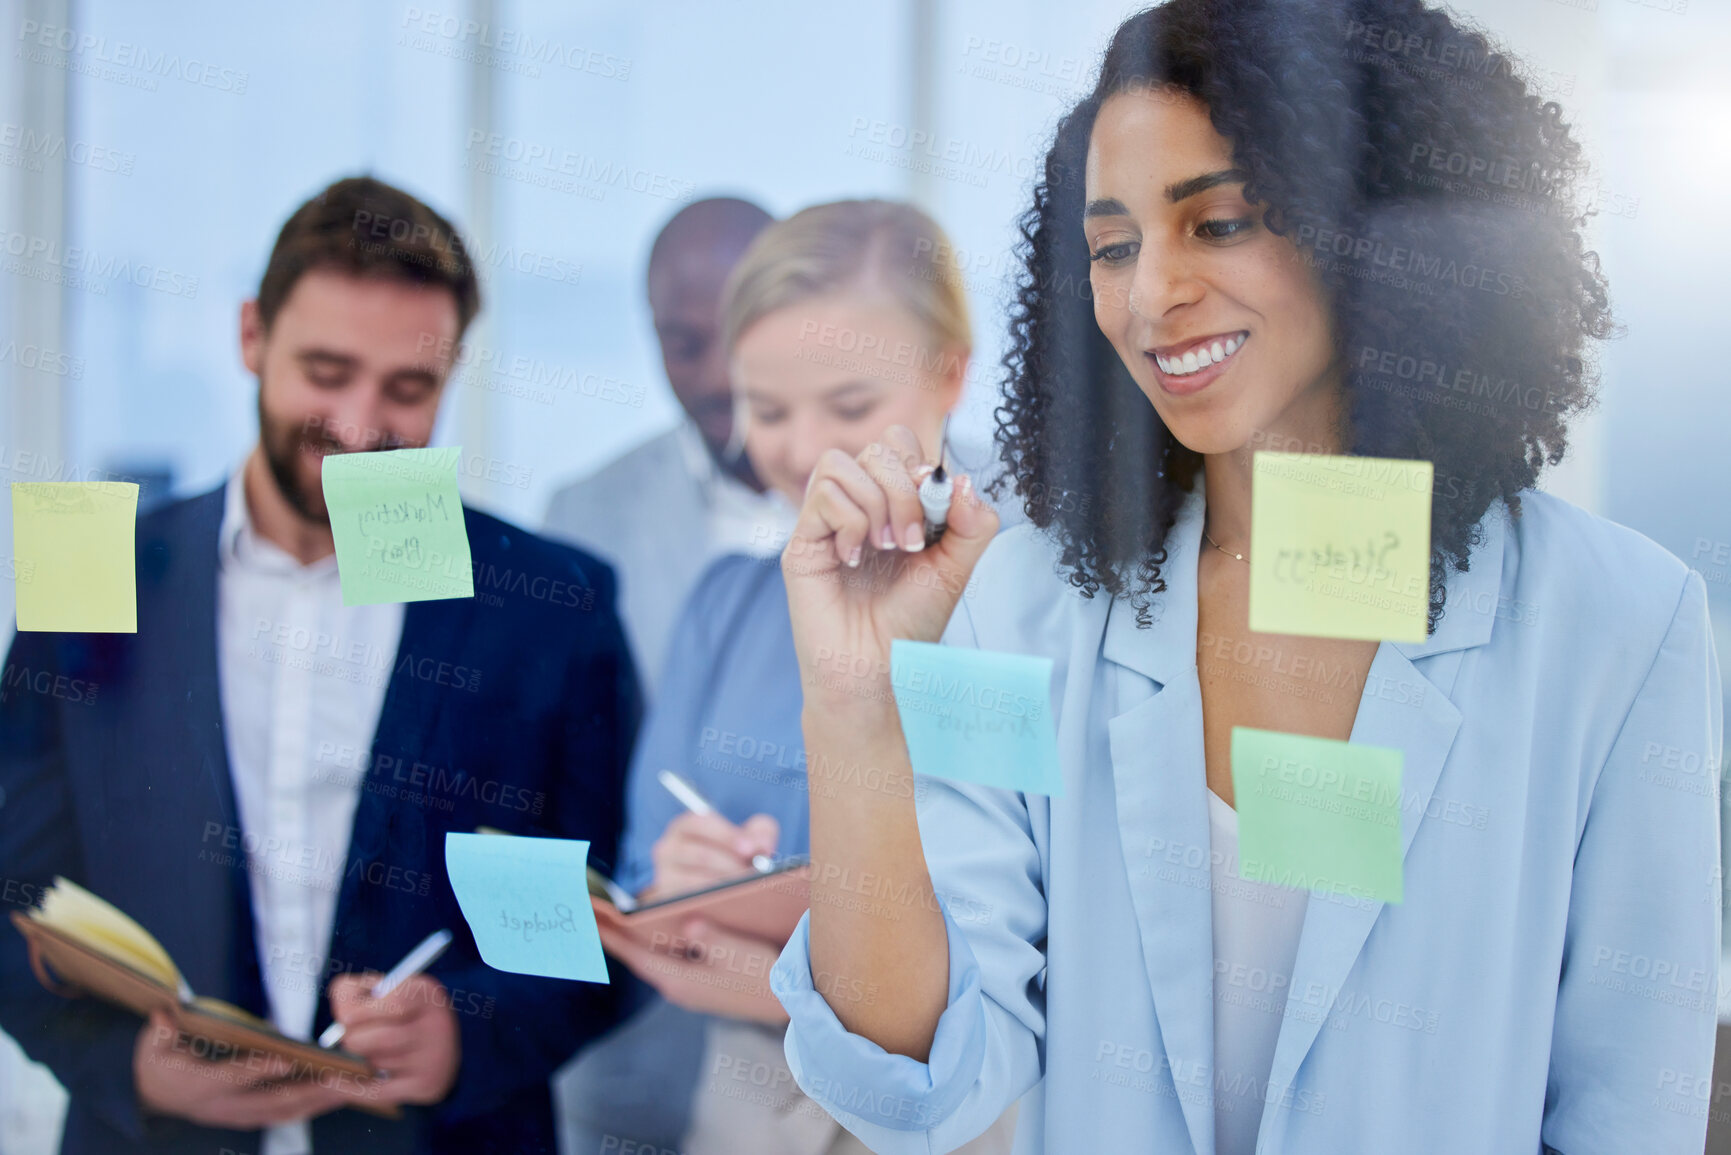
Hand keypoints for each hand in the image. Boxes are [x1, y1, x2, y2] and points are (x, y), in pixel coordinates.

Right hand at [133, 1011, 360, 1128]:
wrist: (153, 1095)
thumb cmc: (159, 1060)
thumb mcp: (152, 1045)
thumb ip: (161, 1033)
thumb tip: (165, 1015)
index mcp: (197, 1086)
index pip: (231, 1078)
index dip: (257, 1070)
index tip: (285, 1059)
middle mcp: (223, 1106)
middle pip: (271, 1101)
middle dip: (309, 1090)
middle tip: (340, 1075)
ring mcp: (239, 1115)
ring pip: (286, 1111)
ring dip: (321, 1099)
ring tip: (353, 1083)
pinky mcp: (253, 1116)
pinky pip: (290, 1113)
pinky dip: (317, 1104)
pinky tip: (343, 1091)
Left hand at [326, 973, 459, 1106]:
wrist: (439, 1045)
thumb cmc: (401, 1011)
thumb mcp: (384, 989)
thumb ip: (352, 991)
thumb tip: (341, 1015)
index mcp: (427, 996)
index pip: (395, 1003)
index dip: (364, 1012)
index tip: (345, 1018)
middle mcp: (437, 1026)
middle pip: (382, 1038)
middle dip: (354, 1039)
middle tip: (349, 1038)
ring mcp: (434, 1059)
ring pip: (377, 1064)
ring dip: (363, 1059)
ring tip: (370, 1051)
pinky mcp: (426, 1086)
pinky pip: (376, 1091)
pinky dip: (351, 1087)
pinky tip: (335, 1080)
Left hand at [598, 916, 788, 1025]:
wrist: (786, 1003)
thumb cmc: (763, 977)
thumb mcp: (740, 954)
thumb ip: (713, 939)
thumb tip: (691, 924)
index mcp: (679, 979)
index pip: (632, 952)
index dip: (608, 933)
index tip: (586, 914)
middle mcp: (676, 984)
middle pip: (635, 954)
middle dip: (614, 933)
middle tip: (590, 911)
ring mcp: (686, 987)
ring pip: (649, 957)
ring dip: (631, 939)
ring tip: (611, 918)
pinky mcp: (697, 984)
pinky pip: (665, 960)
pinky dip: (651, 944)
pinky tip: (650, 931)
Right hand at [643, 811, 778, 902]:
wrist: (717, 894)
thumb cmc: (734, 858)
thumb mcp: (749, 840)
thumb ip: (760, 833)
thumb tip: (761, 847)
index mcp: (685, 827)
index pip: (701, 823)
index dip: (727, 835)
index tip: (750, 849)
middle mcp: (667, 848)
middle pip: (701, 855)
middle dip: (733, 866)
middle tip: (756, 876)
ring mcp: (663, 877)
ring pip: (695, 882)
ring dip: (725, 886)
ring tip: (748, 890)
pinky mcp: (667, 903)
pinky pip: (690, 903)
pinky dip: (714, 904)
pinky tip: (734, 905)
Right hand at [781, 424, 997, 712]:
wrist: (878, 669)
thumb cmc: (909, 623)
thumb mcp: (956, 569)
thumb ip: (972, 523)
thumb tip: (961, 480)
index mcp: (895, 504)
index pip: (902, 445)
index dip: (923, 468)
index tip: (938, 515)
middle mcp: (860, 504)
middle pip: (877, 447)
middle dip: (904, 490)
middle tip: (912, 541)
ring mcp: (828, 519)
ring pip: (842, 462)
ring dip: (876, 504)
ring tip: (886, 549)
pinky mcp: (803, 540)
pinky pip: (824, 494)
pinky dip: (849, 523)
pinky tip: (854, 561)